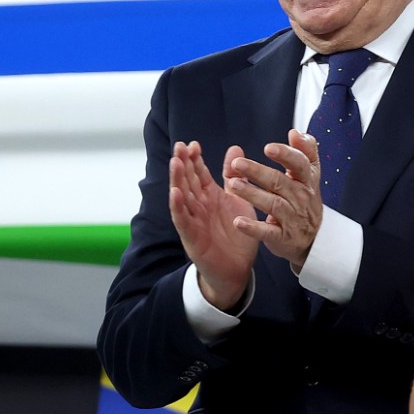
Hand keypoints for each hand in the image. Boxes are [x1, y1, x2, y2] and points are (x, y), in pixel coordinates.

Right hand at [168, 141, 257, 310]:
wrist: (237, 270)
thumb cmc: (236, 234)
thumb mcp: (238, 200)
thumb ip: (234, 177)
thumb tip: (234, 148)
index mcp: (210, 198)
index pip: (198, 174)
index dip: (194, 160)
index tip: (192, 143)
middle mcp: (199, 207)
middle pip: (187, 182)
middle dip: (183, 164)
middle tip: (179, 146)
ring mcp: (193, 222)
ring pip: (182, 198)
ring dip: (177, 180)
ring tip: (175, 163)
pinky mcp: (193, 238)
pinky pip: (184, 221)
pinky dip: (178, 207)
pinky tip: (175, 194)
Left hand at [226, 130, 324, 270]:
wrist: (313, 239)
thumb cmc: (305, 202)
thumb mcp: (310, 176)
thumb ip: (305, 152)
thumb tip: (296, 133)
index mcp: (307, 180)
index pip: (300, 164)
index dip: (286, 155)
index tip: (268, 148)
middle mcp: (301, 197)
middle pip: (280, 182)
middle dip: (258, 172)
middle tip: (237, 163)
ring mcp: (292, 218)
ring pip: (273, 204)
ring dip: (252, 194)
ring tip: (232, 185)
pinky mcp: (282, 237)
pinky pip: (267, 232)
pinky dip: (253, 228)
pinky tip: (238, 221)